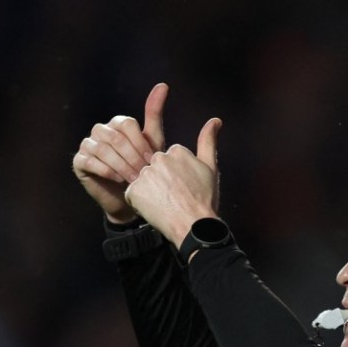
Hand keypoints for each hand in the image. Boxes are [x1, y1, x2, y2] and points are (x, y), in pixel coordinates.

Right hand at [72, 83, 167, 223]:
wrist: (129, 198)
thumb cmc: (142, 169)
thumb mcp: (152, 143)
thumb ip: (154, 114)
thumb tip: (163, 85)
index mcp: (117, 123)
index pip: (127, 124)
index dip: (140, 143)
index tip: (152, 160)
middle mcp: (100, 130)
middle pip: (115, 137)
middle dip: (132, 156)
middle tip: (143, 173)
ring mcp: (87, 145)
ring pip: (103, 149)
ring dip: (121, 165)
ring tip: (133, 179)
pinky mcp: (79, 161)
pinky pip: (90, 161)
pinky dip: (106, 170)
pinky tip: (118, 179)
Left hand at [125, 117, 221, 247]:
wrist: (193, 226)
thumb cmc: (204, 200)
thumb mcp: (210, 168)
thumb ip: (208, 141)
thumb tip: (215, 120)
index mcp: (176, 151)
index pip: (168, 160)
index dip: (175, 177)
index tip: (184, 188)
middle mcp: (159, 158)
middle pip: (154, 168)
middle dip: (161, 182)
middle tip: (174, 198)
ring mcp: (145, 174)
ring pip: (143, 181)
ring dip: (151, 192)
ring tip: (165, 204)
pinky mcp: (134, 190)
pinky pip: (133, 194)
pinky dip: (141, 203)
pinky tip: (155, 209)